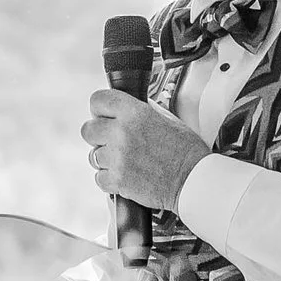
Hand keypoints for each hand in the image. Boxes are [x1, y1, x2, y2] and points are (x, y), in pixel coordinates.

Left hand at [83, 89, 208, 211]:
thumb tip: (123, 106)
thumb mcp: (167, 118)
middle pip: (87, 129)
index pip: (98, 100)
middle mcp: (122, 132)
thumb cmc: (185, 149)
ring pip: (92, 155)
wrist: (193, 179)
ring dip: (105, 159)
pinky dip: (109, 178)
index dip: (100, 108)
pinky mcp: (116, 180)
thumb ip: (141, 110)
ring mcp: (117, 157)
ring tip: (127, 160)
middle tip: (113, 141)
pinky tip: (127, 174)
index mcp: (135, 112)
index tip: (104, 115)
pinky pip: (98, 176)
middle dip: (98, 135)